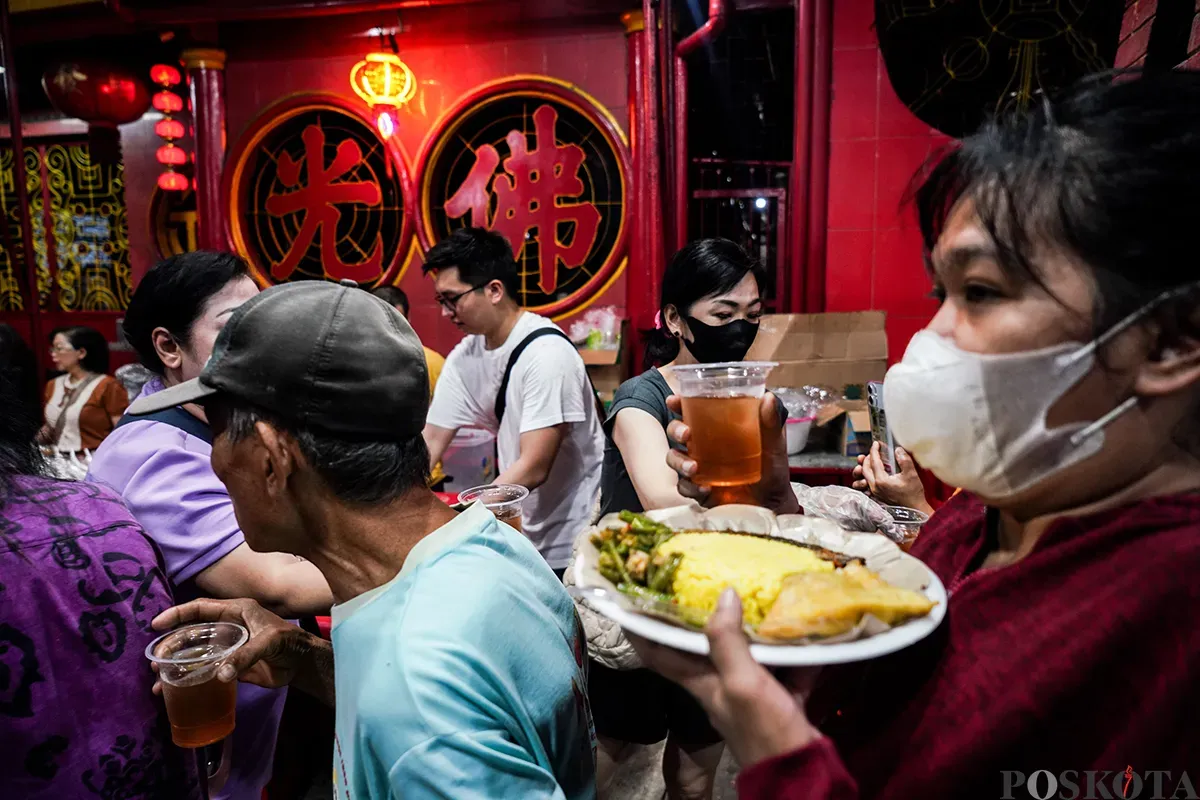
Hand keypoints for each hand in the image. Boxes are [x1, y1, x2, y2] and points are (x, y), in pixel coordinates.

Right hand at [151, 598, 319, 692]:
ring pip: (194, 654)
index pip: (200, 609)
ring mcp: (226, 647)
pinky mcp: (229, 666)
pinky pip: (205, 671)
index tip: (157, 624)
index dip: (177, 614)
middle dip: (171, 645)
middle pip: (191, 633)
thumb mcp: (268, 642)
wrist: (302, 663)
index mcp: (235, 612)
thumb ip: (245, 655)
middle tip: (153, 660)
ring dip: (175, 665)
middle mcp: (226, 627)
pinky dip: (190, 679)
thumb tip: (219, 675)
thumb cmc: (289, 642)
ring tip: (157, 678)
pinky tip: (174, 690)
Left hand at [627, 589, 820, 767]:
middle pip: (701, 648)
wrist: (801, 771)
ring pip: (744, 654)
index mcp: (700, 682)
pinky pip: (783, 667)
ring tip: (753, 594)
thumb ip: (728, 641)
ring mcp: (749, 693)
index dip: (643, 629)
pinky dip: (791, 651)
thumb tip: (724, 593)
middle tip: (702, 583)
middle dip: (700, 618)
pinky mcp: (778, 699)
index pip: (658, 653)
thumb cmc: (763, 729)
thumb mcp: (741, 682)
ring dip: (749, 628)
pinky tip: (802, 629)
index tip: (633, 600)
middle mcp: (719, 685)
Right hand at [664, 393, 799, 513]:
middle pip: (677, 431)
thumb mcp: (774, 444)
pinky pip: (685, 486)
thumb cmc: (772, 471)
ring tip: (694, 467)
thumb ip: (772, 423)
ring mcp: (699, 468)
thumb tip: (768, 398)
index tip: (674, 401)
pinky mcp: (699, 489)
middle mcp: (704, 446)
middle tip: (686, 434)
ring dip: (679, 461)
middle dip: (676, 430)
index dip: (679, 404)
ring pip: (674, 459)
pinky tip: (705, 488)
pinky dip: (691, 486)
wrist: (772, 504)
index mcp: (718, 429)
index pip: (693, 411)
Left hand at [852, 442, 932, 515]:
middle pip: (864, 469)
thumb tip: (897, 449)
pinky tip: (871, 475)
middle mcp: (874, 486)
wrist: (914, 510)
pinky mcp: (875, 496)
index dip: (874, 450)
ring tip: (869, 463)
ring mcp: (874, 492)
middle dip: (867, 458)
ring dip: (863, 468)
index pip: (874, 461)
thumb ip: (904, 460)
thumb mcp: (911, 474)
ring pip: (862, 478)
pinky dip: (865, 478)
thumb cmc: (913, 493)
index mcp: (881, 480)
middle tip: (873, 452)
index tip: (876, 443)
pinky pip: (865, 485)